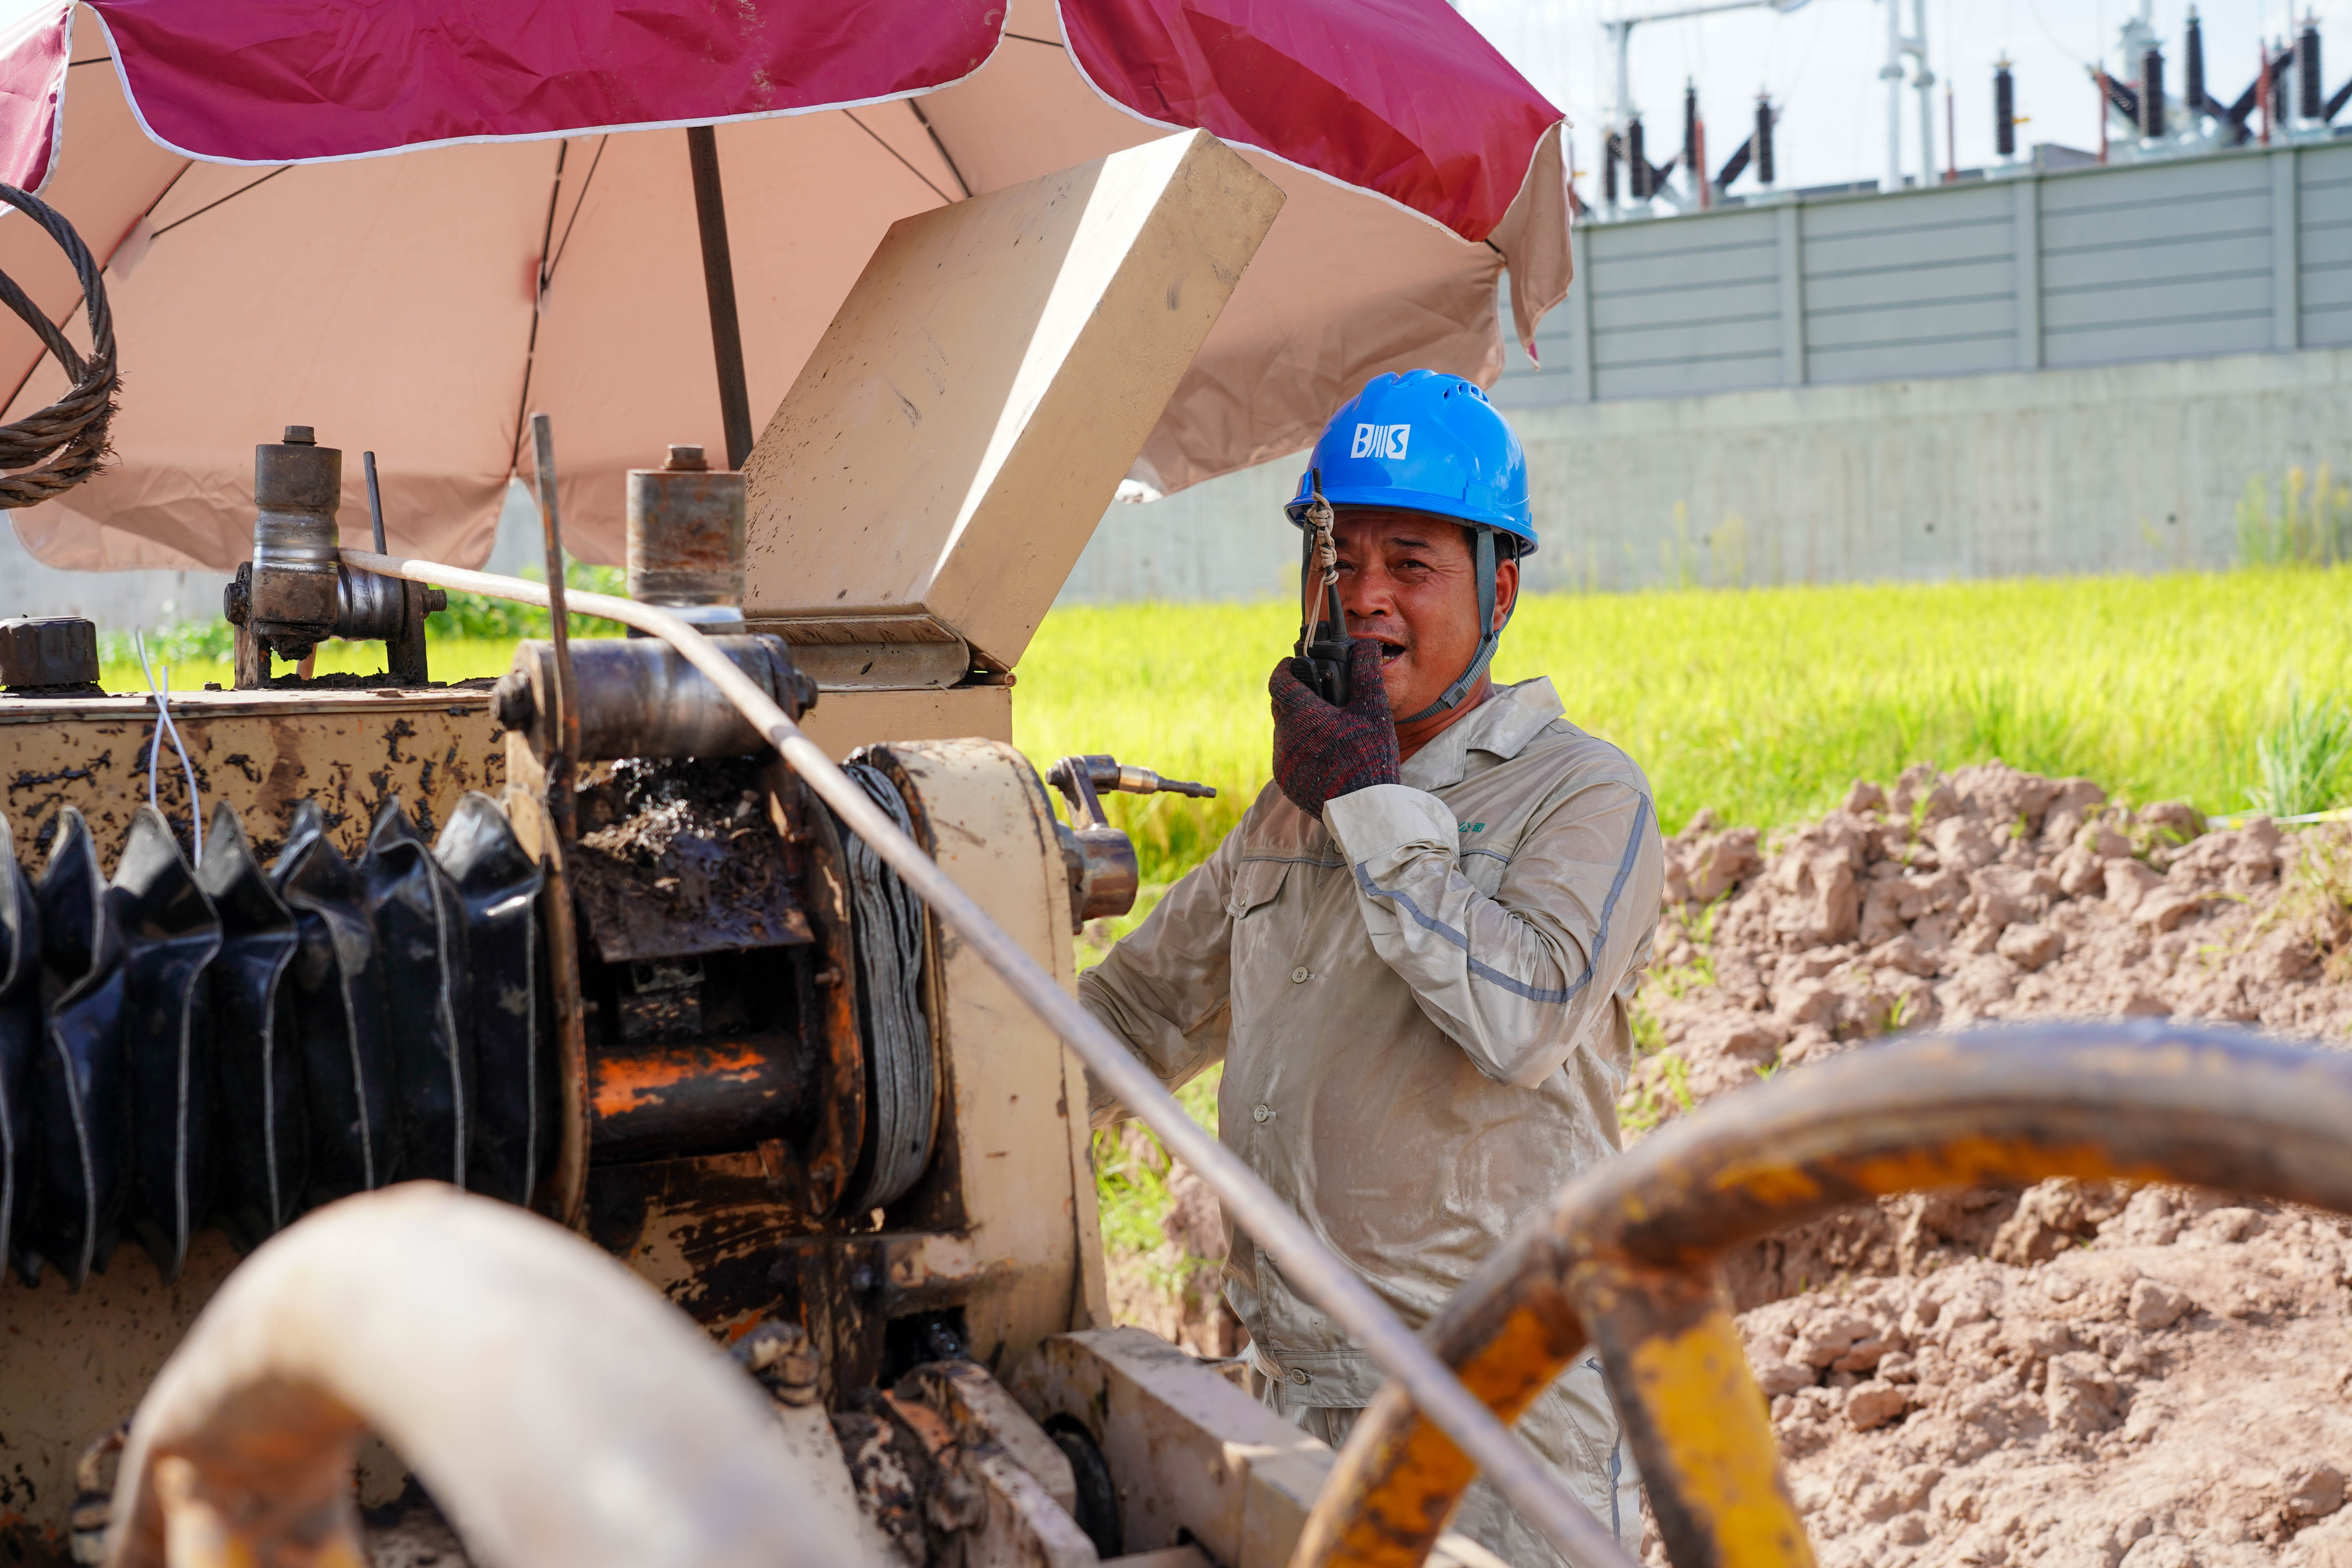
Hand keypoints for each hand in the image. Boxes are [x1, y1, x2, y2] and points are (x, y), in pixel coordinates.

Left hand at [1269, 637, 1399, 818]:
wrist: (1362, 809)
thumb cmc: (1369, 756)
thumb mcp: (1373, 709)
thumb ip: (1365, 673)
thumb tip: (1365, 643)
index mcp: (1300, 714)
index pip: (1279, 680)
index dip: (1285, 668)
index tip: (1294, 663)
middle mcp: (1284, 736)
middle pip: (1279, 705)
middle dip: (1294, 695)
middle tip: (1317, 694)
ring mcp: (1282, 761)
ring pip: (1283, 731)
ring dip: (1298, 724)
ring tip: (1326, 726)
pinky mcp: (1286, 781)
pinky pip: (1287, 755)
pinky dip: (1300, 748)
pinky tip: (1323, 753)